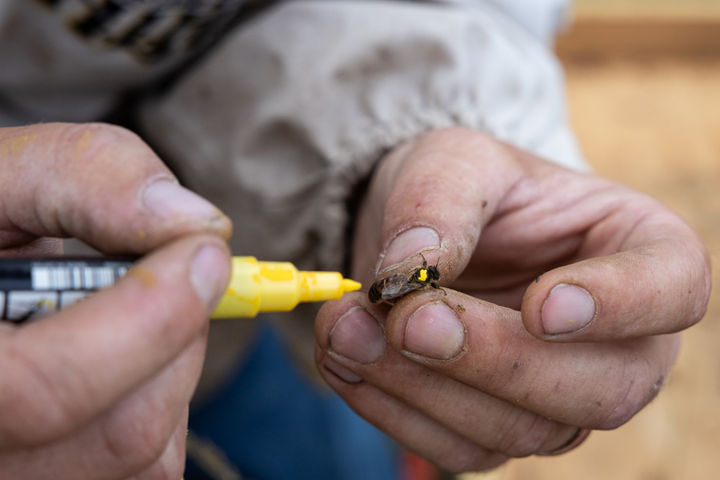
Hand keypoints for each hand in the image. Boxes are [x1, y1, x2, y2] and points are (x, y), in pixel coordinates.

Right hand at [0, 123, 231, 478]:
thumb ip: (84, 176)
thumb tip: (196, 222)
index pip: (47, 389)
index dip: (148, 321)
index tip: (206, 253)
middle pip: (125, 427)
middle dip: (175, 332)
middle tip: (161, 269)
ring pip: (149, 449)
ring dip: (170, 361)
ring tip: (122, 307)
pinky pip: (150, 460)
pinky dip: (162, 392)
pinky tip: (120, 349)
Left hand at [314, 128, 710, 471]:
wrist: (429, 230)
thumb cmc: (467, 187)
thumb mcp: (453, 161)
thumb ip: (440, 204)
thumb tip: (410, 273)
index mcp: (641, 254)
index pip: (671, 290)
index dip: (619, 306)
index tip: (543, 304)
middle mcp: (619, 343)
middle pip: (596, 389)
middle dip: (492, 361)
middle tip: (407, 319)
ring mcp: (561, 398)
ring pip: (517, 431)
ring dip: (421, 389)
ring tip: (345, 330)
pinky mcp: (499, 428)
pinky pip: (457, 449)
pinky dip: (392, 410)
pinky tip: (344, 360)